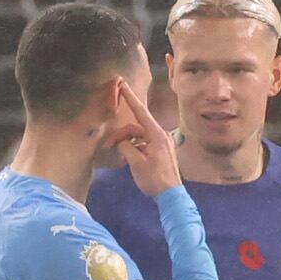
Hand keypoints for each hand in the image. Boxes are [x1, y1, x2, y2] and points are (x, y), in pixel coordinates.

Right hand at [111, 80, 182, 194]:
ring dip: (127, 142)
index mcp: (157, 135)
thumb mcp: (135, 162)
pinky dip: (134, 148)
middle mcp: (161, 136)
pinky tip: (129, 159)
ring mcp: (162, 143)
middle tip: (109, 146)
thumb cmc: (154, 179)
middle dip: (121, 134)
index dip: (130, 98)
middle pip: (135, 127)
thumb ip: (125, 146)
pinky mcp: (161, 151)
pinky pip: (143, 144)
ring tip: (119, 155)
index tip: (122, 84)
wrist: (171, 195)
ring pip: (138, 136)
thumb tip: (122, 141)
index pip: (141, 112)